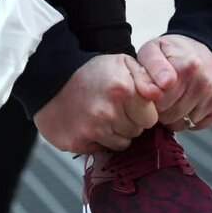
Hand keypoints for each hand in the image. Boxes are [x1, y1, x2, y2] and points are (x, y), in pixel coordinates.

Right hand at [33, 54, 161, 153]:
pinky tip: (88, 124)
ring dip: (115, 132)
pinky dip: (97, 140)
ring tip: (100, 115)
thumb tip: (162, 93)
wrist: (49, 80)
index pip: (151, 118)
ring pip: (122, 144)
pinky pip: (101, 149)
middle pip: (137, 132)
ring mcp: (92, 130)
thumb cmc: (90, 72)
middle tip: (112, 107)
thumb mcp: (121, 63)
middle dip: (129, 121)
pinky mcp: (78, 143)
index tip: (129, 103)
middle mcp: (108, 112)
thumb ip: (148, 76)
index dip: (141, 111)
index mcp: (122, 90)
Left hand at [137, 34, 211, 131]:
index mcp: (187, 67)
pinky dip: (189, 118)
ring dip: (174, 115)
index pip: (158, 102)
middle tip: (163, 94)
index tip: (153, 89)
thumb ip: (147, 70)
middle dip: (161, 109)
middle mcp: (206, 83)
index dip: (150, 99)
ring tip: (176, 97)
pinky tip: (190, 102)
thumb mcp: (153, 50)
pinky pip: (196, 126)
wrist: (210, 48)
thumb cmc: (175, 53)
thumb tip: (152, 93)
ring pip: (182, 124)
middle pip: (170, 115)